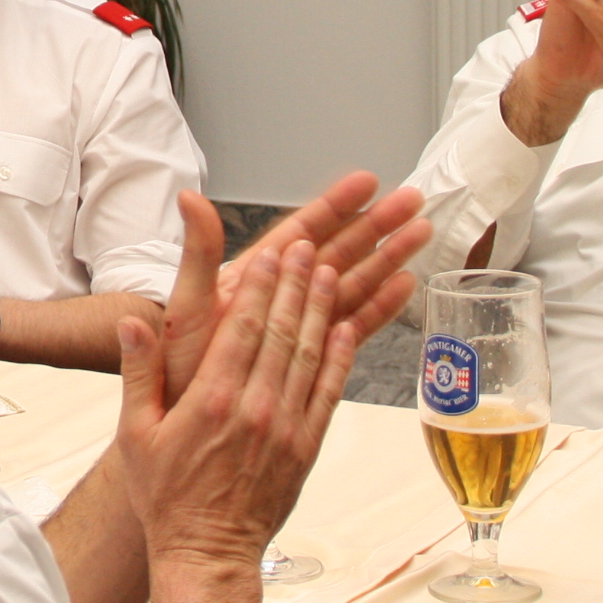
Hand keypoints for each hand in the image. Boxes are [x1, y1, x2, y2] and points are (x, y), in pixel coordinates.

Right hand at [119, 240, 354, 564]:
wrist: (206, 554)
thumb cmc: (167, 497)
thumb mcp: (135, 435)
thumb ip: (139, 373)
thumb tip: (133, 324)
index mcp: (212, 401)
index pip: (242, 328)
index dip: (261, 286)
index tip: (271, 253)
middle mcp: (255, 409)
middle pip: (283, 332)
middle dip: (296, 285)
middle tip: (309, 248)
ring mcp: (287, 429)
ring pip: (311, 356)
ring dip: (322, 310)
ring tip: (331, 272)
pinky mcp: (307, 448)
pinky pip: (329, 393)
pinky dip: (340, 357)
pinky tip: (347, 328)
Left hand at [159, 181, 427, 404]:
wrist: (186, 420)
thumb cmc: (180, 359)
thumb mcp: (189, 302)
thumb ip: (199, 251)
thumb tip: (190, 197)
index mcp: (258, 275)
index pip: (304, 230)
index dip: (337, 206)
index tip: (368, 182)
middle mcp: (283, 294)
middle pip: (338, 250)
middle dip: (377, 224)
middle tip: (414, 199)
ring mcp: (300, 324)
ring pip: (353, 283)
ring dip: (387, 258)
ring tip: (422, 233)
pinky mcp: (313, 357)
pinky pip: (353, 327)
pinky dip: (379, 308)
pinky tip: (405, 287)